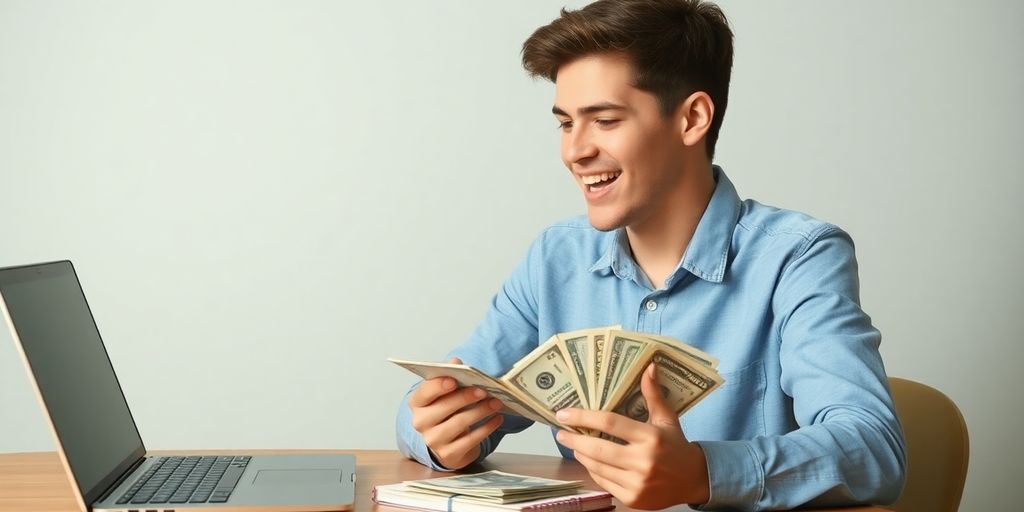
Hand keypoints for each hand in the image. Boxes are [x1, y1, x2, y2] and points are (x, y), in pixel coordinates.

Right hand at [408, 357, 503, 469]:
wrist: (447, 443)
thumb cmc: (447, 411)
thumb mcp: (445, 394)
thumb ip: (450, 376)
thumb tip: (455, 361)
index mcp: (418, 403)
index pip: (424, 393)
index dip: (438, 386)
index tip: (454, 380)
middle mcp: (421, 423)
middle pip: (443, 408)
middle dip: (465, 397)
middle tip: (484, 390)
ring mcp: (433, 441)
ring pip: (459, 423)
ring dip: (480, 411)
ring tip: (496, 402)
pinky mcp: (449, 454)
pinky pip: (471, 440)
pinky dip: (486, 428)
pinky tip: (497, 419)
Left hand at [555, 363, 709, 508]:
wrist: (693, 480)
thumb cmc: (675, 444)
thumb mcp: (667, 418)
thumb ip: (653, 394)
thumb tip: (648, 366)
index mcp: (651, 437)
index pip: (610, 423)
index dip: (584, 417)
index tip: (564, 414)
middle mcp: (643, 461)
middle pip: (598, 449)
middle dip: (574, 439)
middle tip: (560, 432)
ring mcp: (637, 483)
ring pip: (597, 467)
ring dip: (580, 455)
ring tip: (572, 444)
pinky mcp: (633, 498)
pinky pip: (603, 482)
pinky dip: (592, 470)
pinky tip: (588, 460)